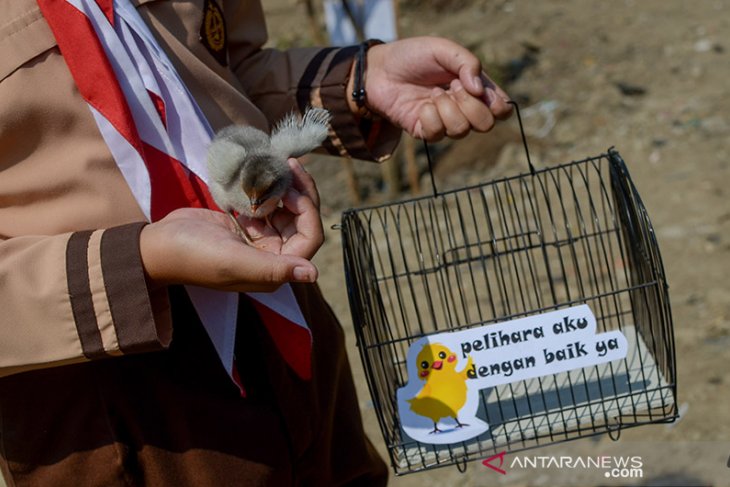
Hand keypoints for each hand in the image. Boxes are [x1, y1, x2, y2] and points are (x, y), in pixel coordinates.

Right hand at [140, 159, 322, 292]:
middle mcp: (272, 256)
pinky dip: (269, 188)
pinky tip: (264, 172)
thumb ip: (273, 268)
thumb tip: (313, 274)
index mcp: (274, 271)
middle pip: (302, 221)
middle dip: (300, 192)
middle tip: (290, 164)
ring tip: (279, 164)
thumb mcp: (234, 261)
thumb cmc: (194, 256)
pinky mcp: (247, 225)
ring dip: (286, 187)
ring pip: (288, 210)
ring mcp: (260, 240)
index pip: (309, 238)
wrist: (158, 245)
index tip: (289, 188)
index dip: (307, 211)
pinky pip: (269, 204)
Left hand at [355, 37, 512, 140]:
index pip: (501, 109)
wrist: (380, 70)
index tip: (479, 89)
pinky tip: (421, 106)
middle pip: (486, 124)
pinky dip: (430, 117)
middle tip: (452, 87)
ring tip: (433, 93)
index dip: (497, 105)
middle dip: (470, 104)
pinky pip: (438, 134)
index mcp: (474, 88)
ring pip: (461, 130)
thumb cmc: (413, 56)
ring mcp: (445, 122)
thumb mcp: (443, 49)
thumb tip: (479, 90)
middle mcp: (463, 108)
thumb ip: (467, 63)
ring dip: (447, 109)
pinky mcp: (426, 132)